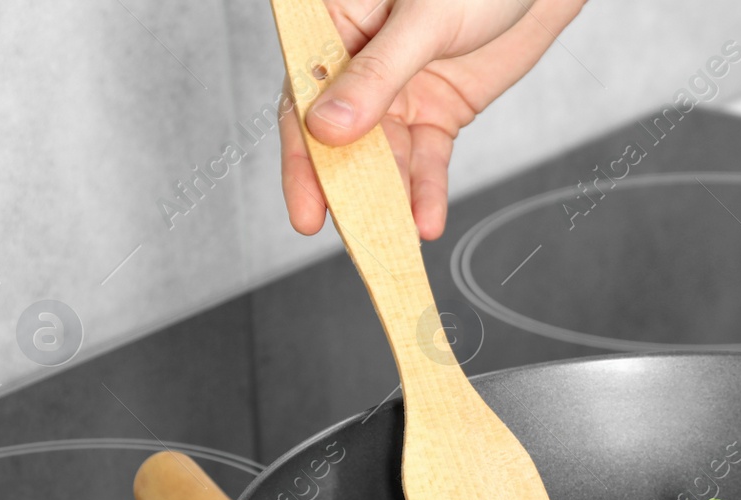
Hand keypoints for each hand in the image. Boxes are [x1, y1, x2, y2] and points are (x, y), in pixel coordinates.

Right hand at [279, 0, 585, 239]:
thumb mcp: (423, 19)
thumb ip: (377, 74)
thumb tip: (328, 129)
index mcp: (332, 20)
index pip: (302, 94)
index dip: (303, 156)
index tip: (309, 208)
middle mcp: (358, 58)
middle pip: (340, 137)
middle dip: (349, 190)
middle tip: (355, 236)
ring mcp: (399, 86)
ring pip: (387, 154)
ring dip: (393, 197)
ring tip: (398, 238)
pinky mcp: (437, 107)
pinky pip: (427, 156)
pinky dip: (427, 190)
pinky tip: (426, 219)